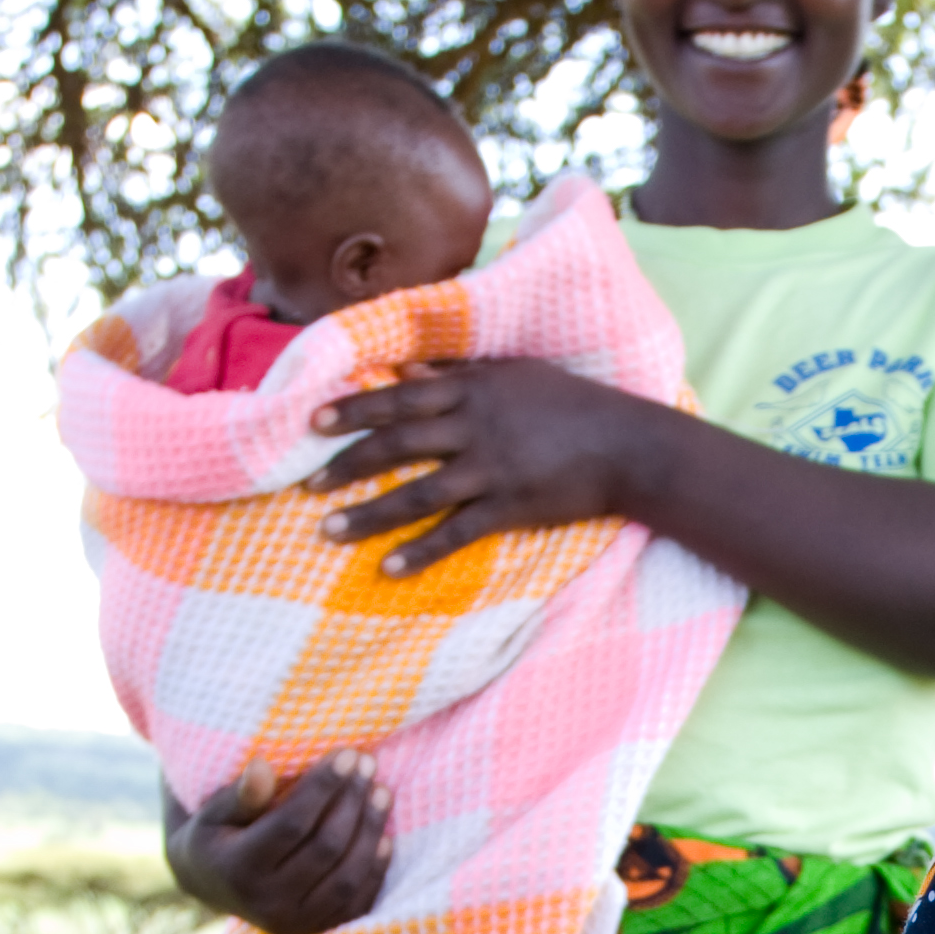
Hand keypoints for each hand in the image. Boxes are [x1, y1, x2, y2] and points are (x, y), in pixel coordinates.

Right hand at [165, 752, 393, 933]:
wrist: (211, 888)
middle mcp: (267, 902)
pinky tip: (384, 836)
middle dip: (351, 802)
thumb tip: (262, 767)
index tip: (346, 755)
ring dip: (370, 831)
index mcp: (237, 869)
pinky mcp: (315, 933)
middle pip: (325, 848)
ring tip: (381, 792)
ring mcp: (294, 924)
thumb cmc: (215, 837)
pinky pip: (356, 904)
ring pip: (346, 877)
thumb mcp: (214, 812)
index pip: (292, 824)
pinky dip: (374, 869)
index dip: (322, 788)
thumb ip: (241, 795)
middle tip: (368, 765)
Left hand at [311, 357, 660, 574]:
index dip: (354, 408)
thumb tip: (410, 365)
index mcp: (472, 389)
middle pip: (397, 444)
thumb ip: (461, 371)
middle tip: (305, 480)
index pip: (399, 395)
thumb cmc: (574, 404)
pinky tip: (388, 568)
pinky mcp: (510, 508)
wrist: (629, 446)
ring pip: (416, 493)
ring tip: (327, 529)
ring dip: (368, 513)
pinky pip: (456, 533)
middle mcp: (473, 427)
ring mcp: (491, 470)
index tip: (312, 420)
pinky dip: (420, 552)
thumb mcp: (516, 375)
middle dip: (347, 463)